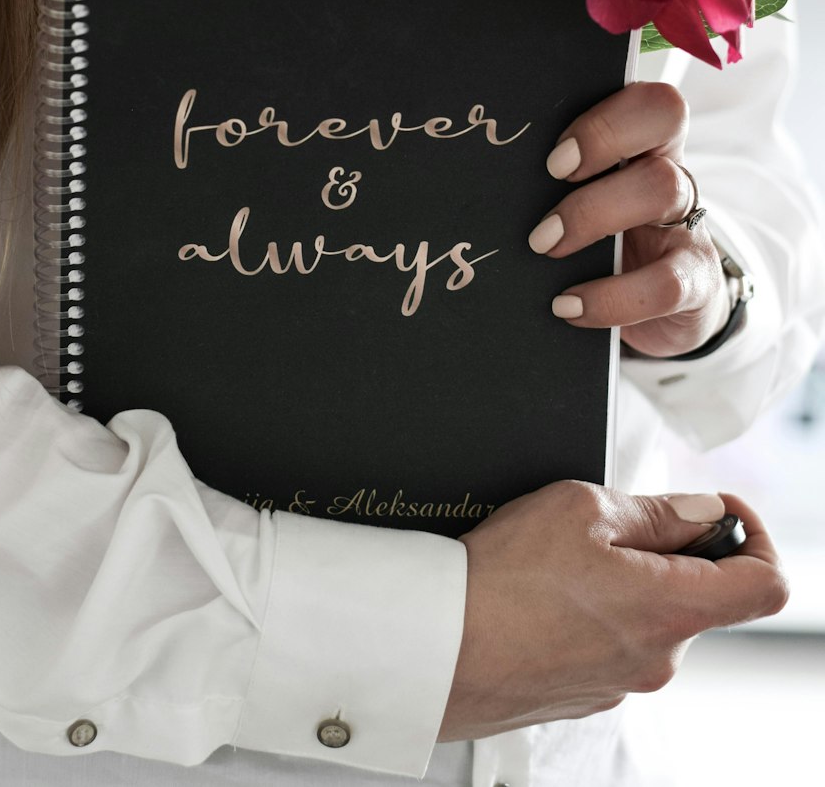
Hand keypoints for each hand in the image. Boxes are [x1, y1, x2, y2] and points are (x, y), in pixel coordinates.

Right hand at [439, 482, 787, 740]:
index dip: (753, 535)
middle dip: (666, 548)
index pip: (767, 584)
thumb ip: (656, 510)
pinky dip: (594, 609)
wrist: (433, 648)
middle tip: (607, 520)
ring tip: (560, 556)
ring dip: (625, 579)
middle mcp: (657, 659)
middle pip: (701, 594)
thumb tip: (703, 513)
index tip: (716, 511)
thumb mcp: (581, 508)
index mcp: (670, 609)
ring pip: (651, 615)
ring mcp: (620, 683)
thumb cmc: (501, 579)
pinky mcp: (584, 693)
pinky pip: (612, 641)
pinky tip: (543, 590)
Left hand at [528, 82, 731, 356]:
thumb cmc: (603, 248)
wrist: (661, 316)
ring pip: (663, 187)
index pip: (647, 99)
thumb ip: (548, 189)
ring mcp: (689, 225)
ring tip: (543, 245)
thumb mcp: (580, 209)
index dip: (606, 115)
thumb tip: (480, 188)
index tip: (554, 153)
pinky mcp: (695, 285)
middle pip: (663, 117)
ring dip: (593, 213)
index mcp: (641, 146)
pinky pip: (665, 284)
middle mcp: (671, 172)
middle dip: (601, 139)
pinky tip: (568, 307)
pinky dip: (610, 298)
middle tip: (551, 174)